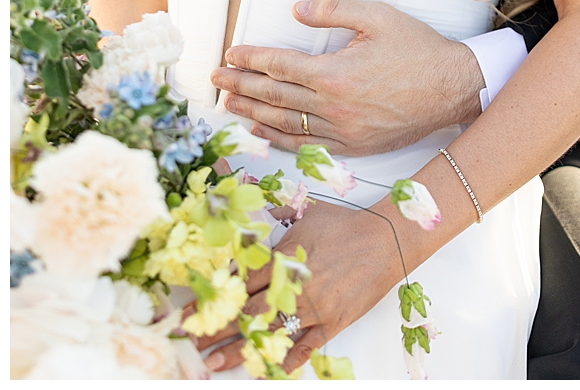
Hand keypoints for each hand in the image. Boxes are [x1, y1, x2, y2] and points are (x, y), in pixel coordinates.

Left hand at [191, 199, 406, 374]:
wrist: (388, 239)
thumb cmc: (348, 225)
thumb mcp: (308, 214)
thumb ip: (278, 217)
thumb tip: (252, 209)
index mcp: (285, 261)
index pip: (239, 285)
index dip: (212, 300)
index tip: (189, 312)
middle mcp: (295, 288)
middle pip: (246, 313)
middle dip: (214, 330)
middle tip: (189, 344)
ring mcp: (314, 308)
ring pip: (269, 333)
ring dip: (239, 350)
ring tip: (214, 363)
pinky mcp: (334, 321)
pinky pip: (307, 346)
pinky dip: (288, 360)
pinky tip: (270, 371)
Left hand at [211, 0, 484, 155]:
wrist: (453, 88)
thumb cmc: (418, 49)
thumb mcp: (379, 17)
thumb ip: (334, 10)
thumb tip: (297, 10)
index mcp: (335, 73)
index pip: (279, 65)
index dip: (251, 59)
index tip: (230, 54)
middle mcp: (332, 105)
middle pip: (274, 95)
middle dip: (241, 85)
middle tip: (217, 79)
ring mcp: (342, 130)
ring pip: (284, 123)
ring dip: (252, 113)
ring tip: (229, 104)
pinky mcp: (353, 146)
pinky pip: (306, 145)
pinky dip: (279, 138)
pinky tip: (262, 130)